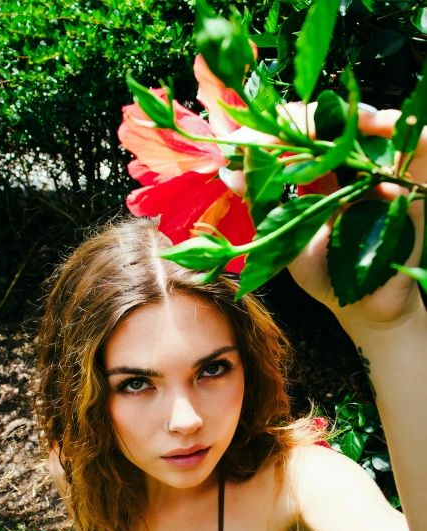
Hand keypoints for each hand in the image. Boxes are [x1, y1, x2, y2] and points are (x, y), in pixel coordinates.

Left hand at [228, 104, 425, 329]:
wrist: (363, 307)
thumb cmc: (324, 275)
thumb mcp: (286, 243)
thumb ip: (263, 209)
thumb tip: (229, 172)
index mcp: (319, 177)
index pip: (297, 137)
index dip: (272, 132)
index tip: (243, 141)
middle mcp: (350, 169)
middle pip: (336, 123)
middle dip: (314, 117)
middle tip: (295, 123)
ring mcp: (381, 176)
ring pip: (376, 129)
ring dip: (365, 117)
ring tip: (354, 118)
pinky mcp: (412, 189)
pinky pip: (417, 155)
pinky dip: (413, 137)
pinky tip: (395, 127)